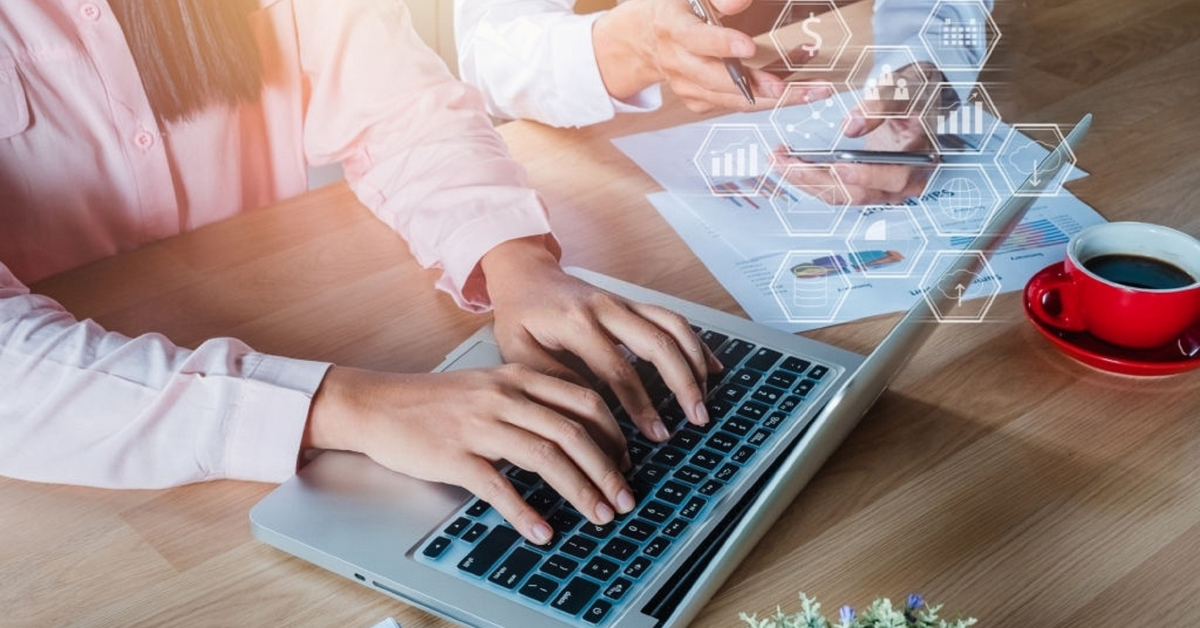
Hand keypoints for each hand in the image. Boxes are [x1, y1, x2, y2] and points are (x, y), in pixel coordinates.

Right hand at [304, 364, 634, 544]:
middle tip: (626, 498)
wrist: (377, 405)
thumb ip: (531, 400)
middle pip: (573, 431)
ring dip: (580, 489)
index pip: (584, 400)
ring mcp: (480, 424)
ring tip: (600, 515)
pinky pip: (499, 487)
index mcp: (519, 377)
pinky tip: (542, 531)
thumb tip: (578, 433)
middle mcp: (505, 396)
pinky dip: (526, 512)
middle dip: (608, 469)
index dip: (614, 434)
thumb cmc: (435, 401)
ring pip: (546, 456)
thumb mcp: (490, 385)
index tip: (628, 462)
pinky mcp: (455, 455)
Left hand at [480, 238, 722, 445]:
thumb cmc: (520, 317)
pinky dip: (695, 343)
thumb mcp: (519, 353)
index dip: (641, 404)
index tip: (655, 433)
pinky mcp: (633, 302)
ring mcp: (624, 302)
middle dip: (683, 383)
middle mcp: (607, 307)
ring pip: (673, 327)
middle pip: (658, 343)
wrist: (525, 276)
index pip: (619, 370)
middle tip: (697, 417)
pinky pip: (672, 318)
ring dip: (695, 362)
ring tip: (705, 398)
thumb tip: (592, 414)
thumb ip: (554, 380)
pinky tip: (711, 366)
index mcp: (576, 322)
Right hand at [592, 0, 828, 113]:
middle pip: (716, 79)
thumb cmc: (672, 12)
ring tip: (807, 93)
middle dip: (752, 85)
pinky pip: (731, 105)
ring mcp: (686, 86)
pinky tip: (792, 93)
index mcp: (673, 29)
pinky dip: (761, 101)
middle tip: (783, 86)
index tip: (748, 47)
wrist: (643, 40)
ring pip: (729, 99)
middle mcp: (678, 62)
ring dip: (770, 98)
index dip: (722, 44)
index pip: (698, 40)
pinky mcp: (697, 101)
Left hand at [777, 64, 938, 204]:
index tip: (838, 167)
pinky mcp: (861, 184)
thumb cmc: (916, 90)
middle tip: (786, 163)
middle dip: (817, 179)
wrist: (917, 96)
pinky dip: (809, 179)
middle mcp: (900, 183)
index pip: (892, 178)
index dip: (864, 176)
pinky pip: (833, 189)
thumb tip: (850, 126)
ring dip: (806, 181)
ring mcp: (879, 188)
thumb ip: (882, 103)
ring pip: (839, 195)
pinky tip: (787, 164)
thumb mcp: (906, 87)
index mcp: (919, 161)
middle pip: (856, 193)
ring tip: (777, 162)